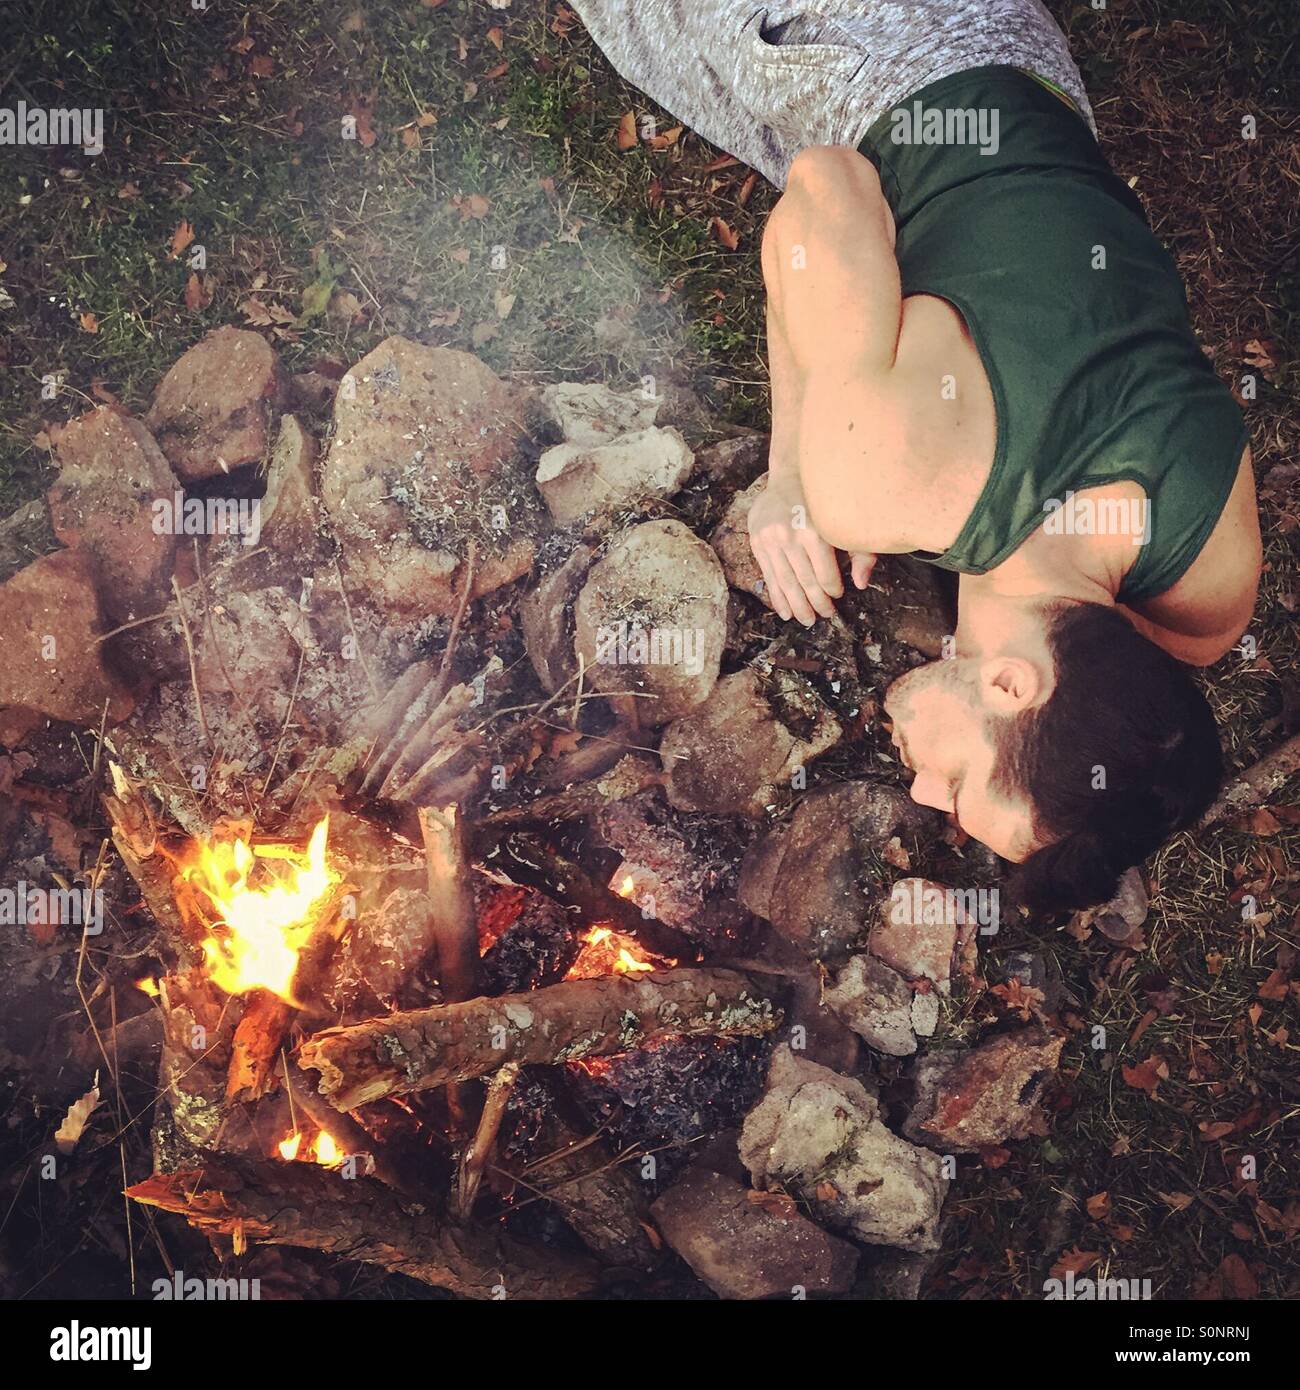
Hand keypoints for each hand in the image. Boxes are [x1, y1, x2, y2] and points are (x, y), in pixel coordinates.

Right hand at [747, 474, 874, 624]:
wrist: (791, 475)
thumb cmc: (825, 500)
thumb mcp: (848, 520)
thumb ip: (860, 551)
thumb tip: (861, 584)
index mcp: (813, 531)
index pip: (825, 574)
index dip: (833, 589)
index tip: (838, 596)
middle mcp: (788, 536)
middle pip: (804, 582)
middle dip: (816, 603)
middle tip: (825, 616)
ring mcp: (770, 540)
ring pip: (786, 583)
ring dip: (797, 606)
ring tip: (807, 620)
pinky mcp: (757, 542)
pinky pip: (769, 576)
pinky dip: (777, 597)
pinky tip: (785, 612)